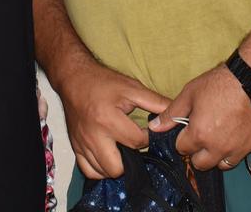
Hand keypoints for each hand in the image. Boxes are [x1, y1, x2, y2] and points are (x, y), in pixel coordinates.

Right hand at [56, 59, 170, 178]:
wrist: (74, 78)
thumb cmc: (102, 82)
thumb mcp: (131, 88)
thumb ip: (156, 102)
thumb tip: (176, 115)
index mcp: (108, 119)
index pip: (136, 143)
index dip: (147, 138)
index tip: (147, 131)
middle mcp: (93, 135)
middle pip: (118, 167)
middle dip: (131, 159)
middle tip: (133, 144)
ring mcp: (82, 143)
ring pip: (103, 172)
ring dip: (117, 165)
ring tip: (122, 149)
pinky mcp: (75, 147)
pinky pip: (89, 171)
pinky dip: (100, 169)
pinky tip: (108, 157)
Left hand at [149, 64, 250, 170]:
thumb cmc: (220, 83)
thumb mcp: (190, 94)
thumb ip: (172, 114)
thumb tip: (155, 127)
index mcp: (200, 134)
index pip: (182, 149)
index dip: (182, 139)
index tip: (186, 130)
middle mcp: (218, 147)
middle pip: (201, 164)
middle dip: (197, 153)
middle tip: (200, 136)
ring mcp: (238, 149)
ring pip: (221, 165)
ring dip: (216, 156)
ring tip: (216, 138)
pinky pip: (240, 157)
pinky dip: (234, 150)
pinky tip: (233, 135)